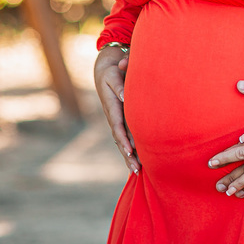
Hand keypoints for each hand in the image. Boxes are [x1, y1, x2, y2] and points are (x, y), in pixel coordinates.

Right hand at [94, 45, 138, 173]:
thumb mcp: (113, 75)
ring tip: (137, 172)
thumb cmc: (112, 71)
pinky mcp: (120, 120)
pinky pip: (125, 137)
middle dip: (128, 155)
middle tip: (136, 169)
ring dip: (129, 157)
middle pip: (120, 140)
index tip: (131, 152)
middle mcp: (113, 117)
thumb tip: (123, 96)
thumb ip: (118, 85)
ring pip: (122, 141)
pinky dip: (130, 150)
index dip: (124, 140)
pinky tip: (137, 162)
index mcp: (112, 108)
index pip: (118, 127)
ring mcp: (116, 120)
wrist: (105, 71)